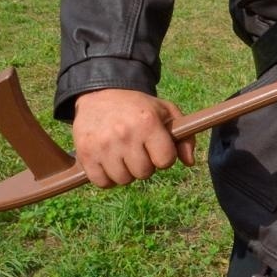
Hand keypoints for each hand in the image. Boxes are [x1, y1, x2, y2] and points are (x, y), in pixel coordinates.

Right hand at [71, 88, 194, 187]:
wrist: (101, 94)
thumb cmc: (138, 107)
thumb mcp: (165, 112)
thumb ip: (184, 136)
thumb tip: (190, 162)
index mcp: (148, 122)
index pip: (165, 160)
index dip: (164, 157)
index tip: (157, 148)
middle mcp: (125, 134)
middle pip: (144, 173)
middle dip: (145, 165)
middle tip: (138, 150)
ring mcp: (103, 145)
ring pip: (123, 180)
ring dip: (126, 172)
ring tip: (123, 154)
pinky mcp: (86, 154)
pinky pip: (102, 183)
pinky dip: (107, 178)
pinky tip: (109, 162)